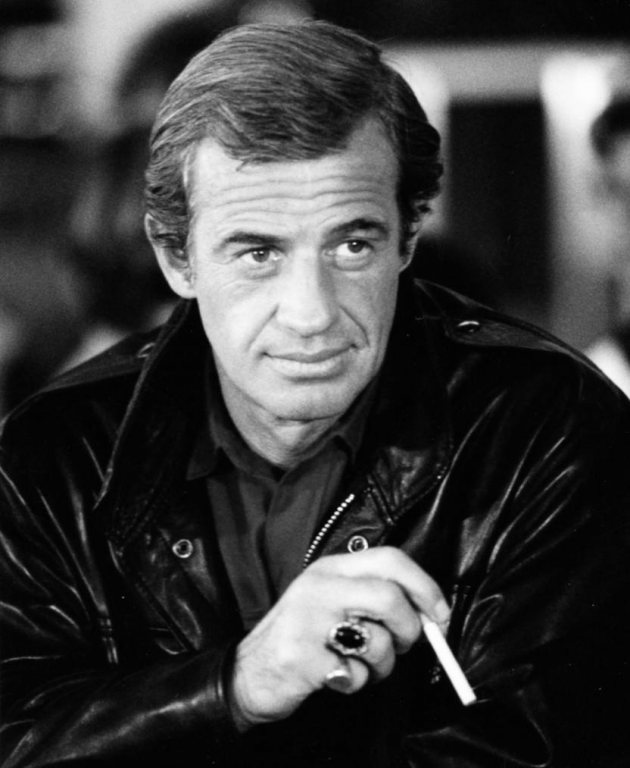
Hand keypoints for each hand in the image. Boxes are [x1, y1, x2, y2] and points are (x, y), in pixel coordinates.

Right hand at [228, 546, 449, 729]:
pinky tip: (337, 677)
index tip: (440, 614)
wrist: (248, 671)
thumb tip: (432, 614)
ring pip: (376, 640)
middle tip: (406, 645)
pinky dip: (356, 682)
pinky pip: (354, 673)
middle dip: (411, 628)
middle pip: (389, 596)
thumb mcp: (332, 600)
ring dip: (383, 664)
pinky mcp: (300, 657)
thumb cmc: (302, 636)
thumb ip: (374, 597)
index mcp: (331, 568)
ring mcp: (307, 620)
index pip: (390, 558)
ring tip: (364, 666)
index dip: (425, 585)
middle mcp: (318, 586)